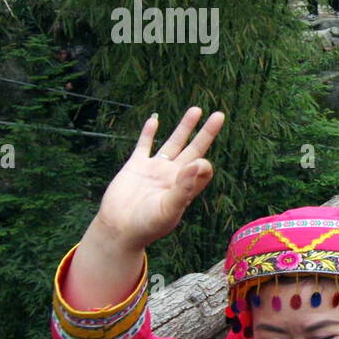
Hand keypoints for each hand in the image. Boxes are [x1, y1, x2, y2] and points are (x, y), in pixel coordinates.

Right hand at [95, 108, 224, 251]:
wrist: (119, 229)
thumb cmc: (147, 225)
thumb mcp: (169, 209)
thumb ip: (184, 188)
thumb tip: (199, 163)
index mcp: (185, 187)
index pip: (203, 168)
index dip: (203, 163)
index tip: (196, 164)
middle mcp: (173, 175)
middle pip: (194, 149)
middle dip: (206, 132)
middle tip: (219, 115)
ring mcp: (155, 169)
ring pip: (173, 142)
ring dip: (184, 127)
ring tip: (196, 109)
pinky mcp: (135, 167)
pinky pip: (144, 146)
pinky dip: (148, 133)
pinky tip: (155, 119)